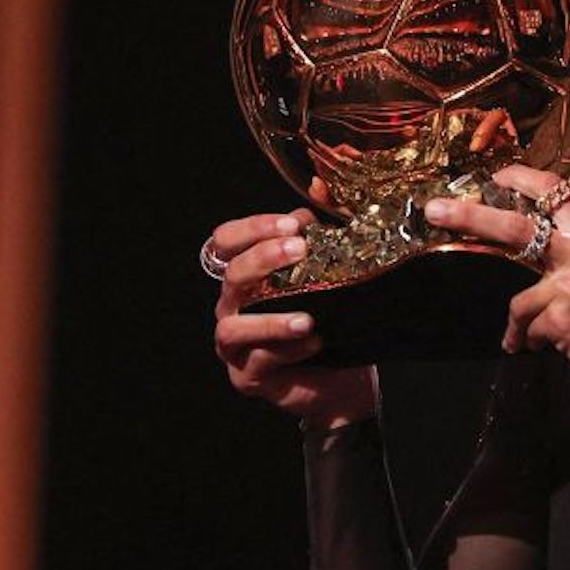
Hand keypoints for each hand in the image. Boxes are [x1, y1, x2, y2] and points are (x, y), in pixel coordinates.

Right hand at [209, 209, 377, 428]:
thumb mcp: (331, 274)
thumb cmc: (331, 323)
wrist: (343, 383)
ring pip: (235, 326)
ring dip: (271, 320)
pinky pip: (260, 362)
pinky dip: (287, 351)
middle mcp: (234, 307)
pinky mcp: (248, 376)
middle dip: (263, 259)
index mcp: (246, 278)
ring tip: (307, 317)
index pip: (226, 242)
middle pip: (232, 277)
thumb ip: (321, 232)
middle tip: (299, 250)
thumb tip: (319, 186)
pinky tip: (314, 342)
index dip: (252, 228)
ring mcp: (236, 345)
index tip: (292, 223)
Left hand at [423, 166, 569, 383]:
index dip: (521, 178)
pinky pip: (528, 330)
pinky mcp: (560, 318)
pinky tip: (552, 346)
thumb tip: (534, 246)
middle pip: (514, 227)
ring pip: (520, 300)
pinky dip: (532, 341)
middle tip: (436, 211)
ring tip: (535, 337)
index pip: (556, 191)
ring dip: (525, 324)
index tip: (496, 176)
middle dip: (470, 216)